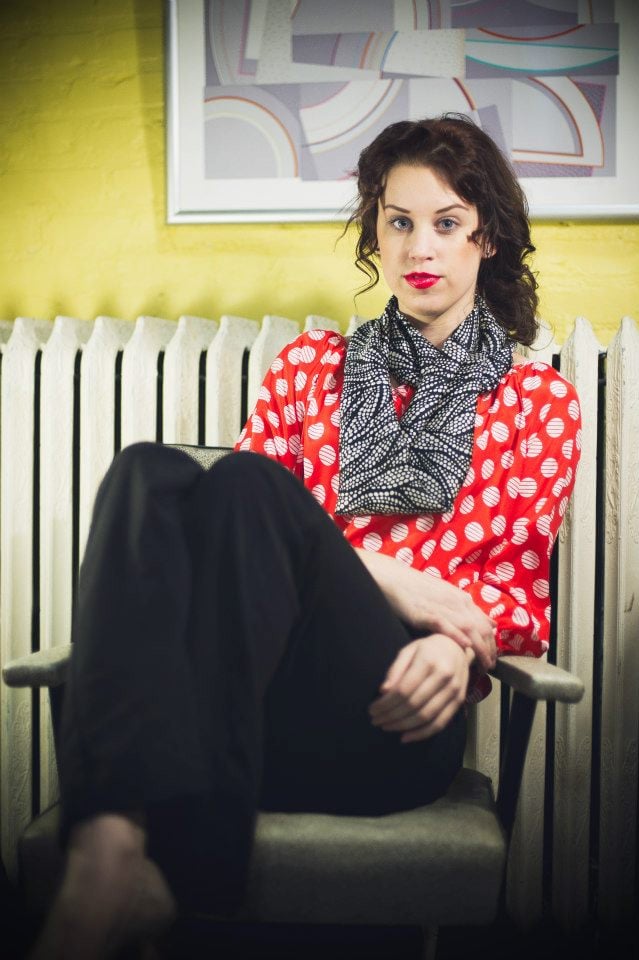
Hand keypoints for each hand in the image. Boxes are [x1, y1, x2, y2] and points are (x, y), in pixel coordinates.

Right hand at [355, 549, 496, 671]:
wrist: (395, 578)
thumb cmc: (418, 589)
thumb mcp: (448, 596)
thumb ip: (468, 610)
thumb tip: (491, 623)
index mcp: (462, 599)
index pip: (485, 623)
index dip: (492, 642)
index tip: (493, 657)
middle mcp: (457, 602)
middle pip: (480, 628)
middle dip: (489, 649)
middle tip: (491, 666)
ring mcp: (442, 606)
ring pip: (468, 628)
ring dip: (478, 648)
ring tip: (483, 664)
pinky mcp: (426, 612)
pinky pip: (445, 625)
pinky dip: (457, 635)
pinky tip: (464, 646)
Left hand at [368, 634, 471, 742]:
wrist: (457, 649)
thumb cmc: (428, 649)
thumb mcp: (409, 650)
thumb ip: (396, 669)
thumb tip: (383, 691)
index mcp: (429, 661)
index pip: (403, 689)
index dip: (386, 703)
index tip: (372, 709)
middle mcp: (444, 677)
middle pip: (413, 704)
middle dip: (391, 716)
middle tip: (376, 720)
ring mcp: (454, 691)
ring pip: (426, 717)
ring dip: (403, 726)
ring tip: (386, 727)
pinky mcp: (459, 702)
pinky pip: (440, 724)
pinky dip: (421, 734)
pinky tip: (405, 737)